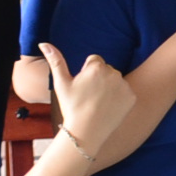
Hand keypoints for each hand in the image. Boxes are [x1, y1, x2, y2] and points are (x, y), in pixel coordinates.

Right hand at [39, 41, 136, 155]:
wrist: (87, 131)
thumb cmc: (72, 107)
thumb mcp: (61, 83)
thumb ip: (55, 60)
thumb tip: (44, 43)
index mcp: (97, 67)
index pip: (94, 60)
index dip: (87, 72)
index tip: (83, 86)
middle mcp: (114, 73)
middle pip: (106, 69)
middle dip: (99, 78)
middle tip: (90, 96)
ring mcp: (124, 85)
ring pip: (115, 80)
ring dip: (109, 87)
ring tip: (98, 102)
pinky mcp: (132, 97)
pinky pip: (125, 92)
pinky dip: (119, 98)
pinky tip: (108, 107)